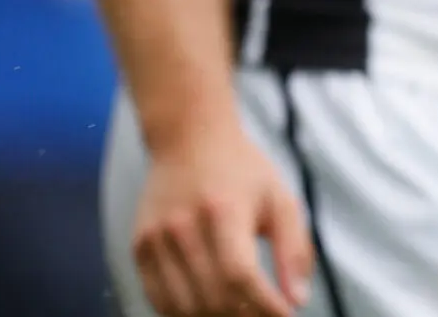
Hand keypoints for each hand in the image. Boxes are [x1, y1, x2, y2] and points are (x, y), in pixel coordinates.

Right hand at [131, 116, 314, 316]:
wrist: (188, 138)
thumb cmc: (241, 170)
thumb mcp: (279, 199)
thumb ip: (293, 250)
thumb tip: (297, 300)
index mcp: (223, 210)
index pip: (240, 276)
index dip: (264, 306)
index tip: (285, 316)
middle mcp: (183, 227)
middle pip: (212, 297)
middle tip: (265, 316)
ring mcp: (155, 239)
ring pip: (184, 306)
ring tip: (241, 314)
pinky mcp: (139, 248)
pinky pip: (159, 300)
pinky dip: (185, 313)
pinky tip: (209, 309)